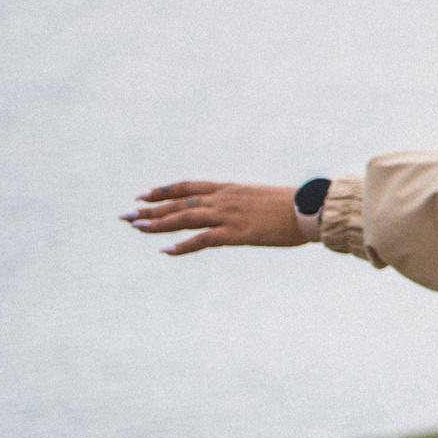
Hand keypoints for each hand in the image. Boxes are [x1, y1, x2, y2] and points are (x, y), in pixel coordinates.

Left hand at [124, 181, 305, 254]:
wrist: (311, 208)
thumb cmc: (293, 206)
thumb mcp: (261, 200)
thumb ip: (243, 204)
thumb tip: (237, 212)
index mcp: (229, 189)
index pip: (187, 186)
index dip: (163, 191)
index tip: (142, 195)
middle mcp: (224, 199)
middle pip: (179, 202)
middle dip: (150, 209)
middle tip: (125, 215)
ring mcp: (229, 214)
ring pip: (185, 217)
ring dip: (159, 223)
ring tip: (136, 227)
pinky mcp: (237, 232)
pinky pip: (203, 239)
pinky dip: (183, 245)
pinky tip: (166, 250)